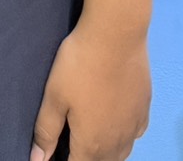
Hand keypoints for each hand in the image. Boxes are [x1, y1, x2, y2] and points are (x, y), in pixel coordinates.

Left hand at [29, 19, 150, 160]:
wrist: (116, 35)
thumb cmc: (80, 65)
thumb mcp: (54, 96)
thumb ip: (46, 131)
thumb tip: (37, 159)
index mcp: (92, 145)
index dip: (63, 160)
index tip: (57, 148)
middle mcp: (116, 143)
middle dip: (84, 157)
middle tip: (70, 140)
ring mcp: (134, 127)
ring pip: (120, 153)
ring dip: (105, 152)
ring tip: (90, 134)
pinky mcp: (145, 109)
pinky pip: (134, 135)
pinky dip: (123, 136)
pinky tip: (115, 122)